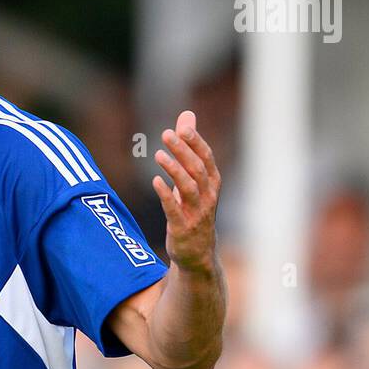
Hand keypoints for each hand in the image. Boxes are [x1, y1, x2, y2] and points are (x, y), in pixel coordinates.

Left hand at [152, 110, 220, 273]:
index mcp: (213, 183)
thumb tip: (186, 115)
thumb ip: (189, 146)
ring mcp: (197, 213)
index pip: (207, 158)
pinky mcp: (183, 227)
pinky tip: (155, 180)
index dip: (196, 142)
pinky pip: (175, 209)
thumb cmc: (194, 208)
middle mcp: (208, 196)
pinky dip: (166, 194)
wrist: (197, 252)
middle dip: (183, 151)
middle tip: (166, 134)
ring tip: (159, 154)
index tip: (183, 127)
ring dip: (174, 170)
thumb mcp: (193, 178)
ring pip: (189, 188)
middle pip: (198, 169)